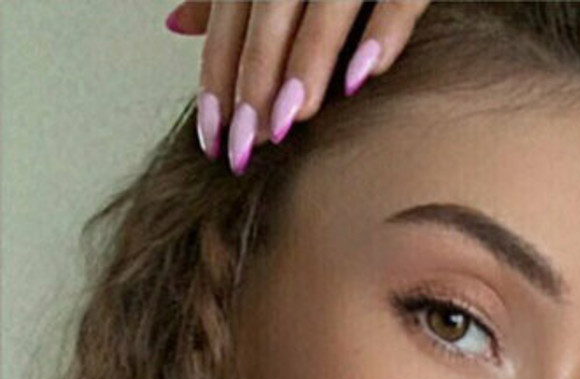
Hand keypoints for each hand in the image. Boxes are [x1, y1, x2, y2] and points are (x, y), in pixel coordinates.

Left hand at [164, 1, 431, 172]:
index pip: (232, 15)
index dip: (218, 74)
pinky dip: (383, 32)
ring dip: (306, 61)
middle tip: (247, 144)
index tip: (212, 138)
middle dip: (255, 79)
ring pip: (325, 4)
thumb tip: (177, 24)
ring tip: (292, 121)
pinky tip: (363, 79)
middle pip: (269, 12)